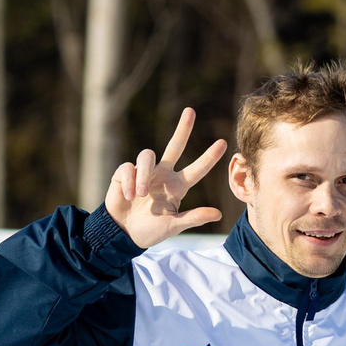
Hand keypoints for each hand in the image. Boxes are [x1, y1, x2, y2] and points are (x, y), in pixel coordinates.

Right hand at [103, 108, 228, 248]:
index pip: (196, 169)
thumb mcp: (173, 226)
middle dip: (183, 128)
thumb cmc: (149, 231)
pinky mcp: (125, 173)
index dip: (209, 157)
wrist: (122, 234)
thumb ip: (193, 218)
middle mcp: (162, 175)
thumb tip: (218, 214)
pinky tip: (129, 196)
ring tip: (141, 194)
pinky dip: (129, 182)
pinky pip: (128, 168)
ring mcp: (144, 172)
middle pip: (175, 145)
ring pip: (147, 156)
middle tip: (191, 111)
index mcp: (176, 186)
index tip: (223, 144)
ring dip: (144, 175)